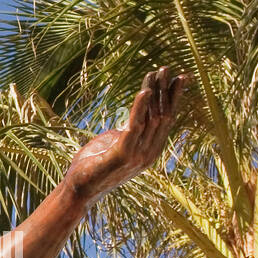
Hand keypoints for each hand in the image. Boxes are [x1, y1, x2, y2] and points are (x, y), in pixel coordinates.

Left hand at [63, 66, 187, 201]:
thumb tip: (132, 121)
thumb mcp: (115, 143)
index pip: (167, 119)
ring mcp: (139, 154)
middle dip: (165, 90)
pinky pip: (135, 126)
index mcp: (150, 149)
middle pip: (163, 115)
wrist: (79, 189)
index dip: (173, 98)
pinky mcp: (124, 154)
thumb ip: (127, 132)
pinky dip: (140, 107)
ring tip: (155, 73)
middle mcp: (149, 152)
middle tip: (166, 68)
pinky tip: (143, 91)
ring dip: (153, 93)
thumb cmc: (94, 165)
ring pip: (151, 118)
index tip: (179, 77)